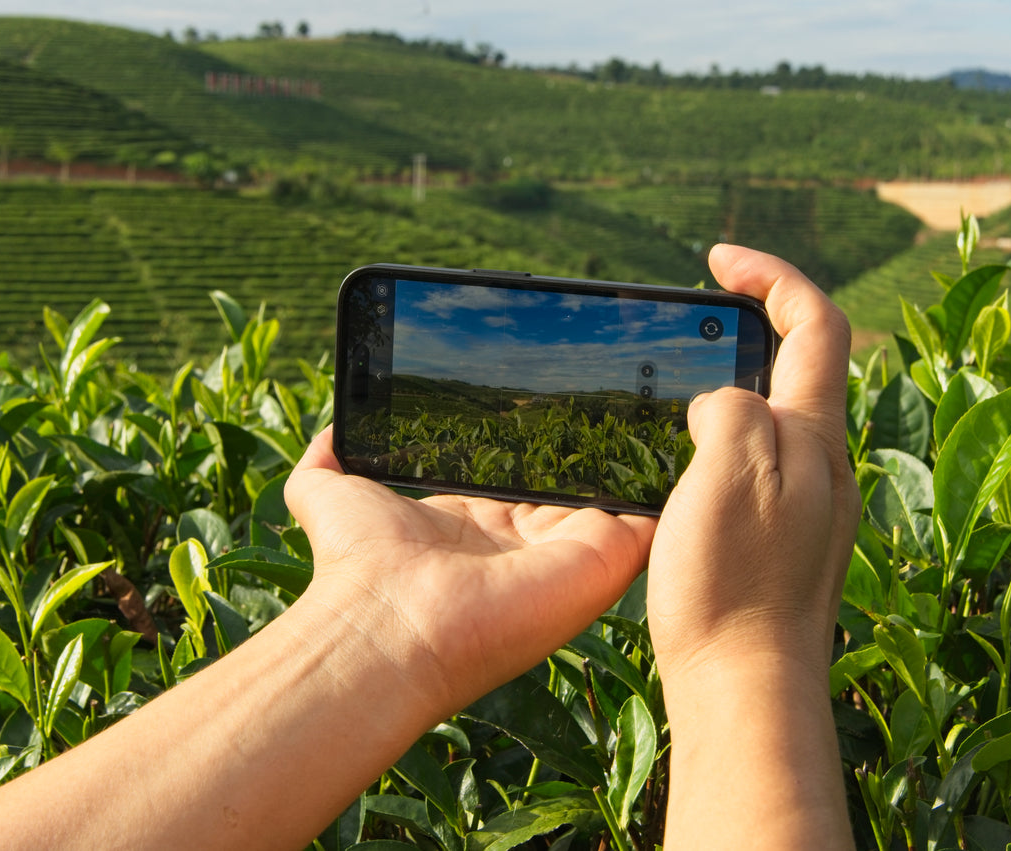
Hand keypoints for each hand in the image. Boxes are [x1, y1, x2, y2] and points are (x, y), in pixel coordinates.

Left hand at [285, 430, 656, 715]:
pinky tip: (684, 440)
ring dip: (642, 456)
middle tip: (615, 389)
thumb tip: (331, 427)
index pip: (523, 479)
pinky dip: (674, 484)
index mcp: (479, 525)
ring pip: (620, 498)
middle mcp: (528, 542)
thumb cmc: (359, 565)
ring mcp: (571, 551)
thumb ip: (327, 461)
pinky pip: (656, 518)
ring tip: (663, 400)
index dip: (537, 442)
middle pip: (575, 487)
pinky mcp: (605, 557)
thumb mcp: (328, 494)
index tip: (553, 394)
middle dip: (595, 444)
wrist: (391, 621)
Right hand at [648, 243, 858, 677]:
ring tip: (668, 392)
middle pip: (800, 365)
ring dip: (728, 386)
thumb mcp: (728, 472)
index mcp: (815, 437)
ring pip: (773, 419)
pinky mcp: (779, 546)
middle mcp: (822, 467)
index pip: (815, 321)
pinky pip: (753, 468)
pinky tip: (674, 470)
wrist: (746, 691)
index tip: (718, 259)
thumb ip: (730, 409)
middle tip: (687, 323)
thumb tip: (720, 399)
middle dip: (749, 327)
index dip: (771, 275)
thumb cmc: (734, 587)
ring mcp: (805, 509)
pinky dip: (717, 443)